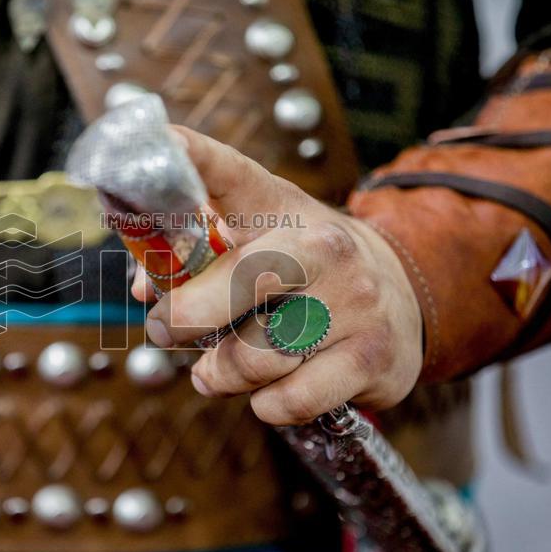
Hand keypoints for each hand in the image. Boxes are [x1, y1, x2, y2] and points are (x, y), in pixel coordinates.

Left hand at [131, 126, 422, 424]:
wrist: (404, 294)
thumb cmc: (305, 271)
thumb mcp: (258, 244)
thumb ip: (193, 262)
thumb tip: (146, 292)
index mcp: (280, 208)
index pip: (228, 172)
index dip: (187, 157)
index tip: (157, 146)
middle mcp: (323, 245)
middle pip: (237, 281)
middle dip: (185, 319)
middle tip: (166, 331)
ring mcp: (354, 301)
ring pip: (254, 355)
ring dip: (223, 374)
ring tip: (220, 370)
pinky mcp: (372, 357)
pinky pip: (291, 399)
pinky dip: (267, 405)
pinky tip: (268, 392)